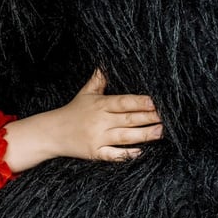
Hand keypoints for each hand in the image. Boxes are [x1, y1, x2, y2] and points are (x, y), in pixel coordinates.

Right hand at [2, 69, 163, 171]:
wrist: (51, 133)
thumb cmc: (71, 111)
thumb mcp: (85, 93)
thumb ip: (99, 79)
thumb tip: (106, 62)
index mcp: (100, 105)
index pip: (124, 102)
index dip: (140, 102)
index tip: (156, 102)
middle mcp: (100, 121)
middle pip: (129, 119)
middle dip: (149, 118)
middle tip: (167, 117)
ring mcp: (98, 138)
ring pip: (125, 137)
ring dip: (144, 135)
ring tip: (161, 132)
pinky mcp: (95, 153)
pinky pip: (113, 154)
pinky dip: (126, 154)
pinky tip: (141, 152)